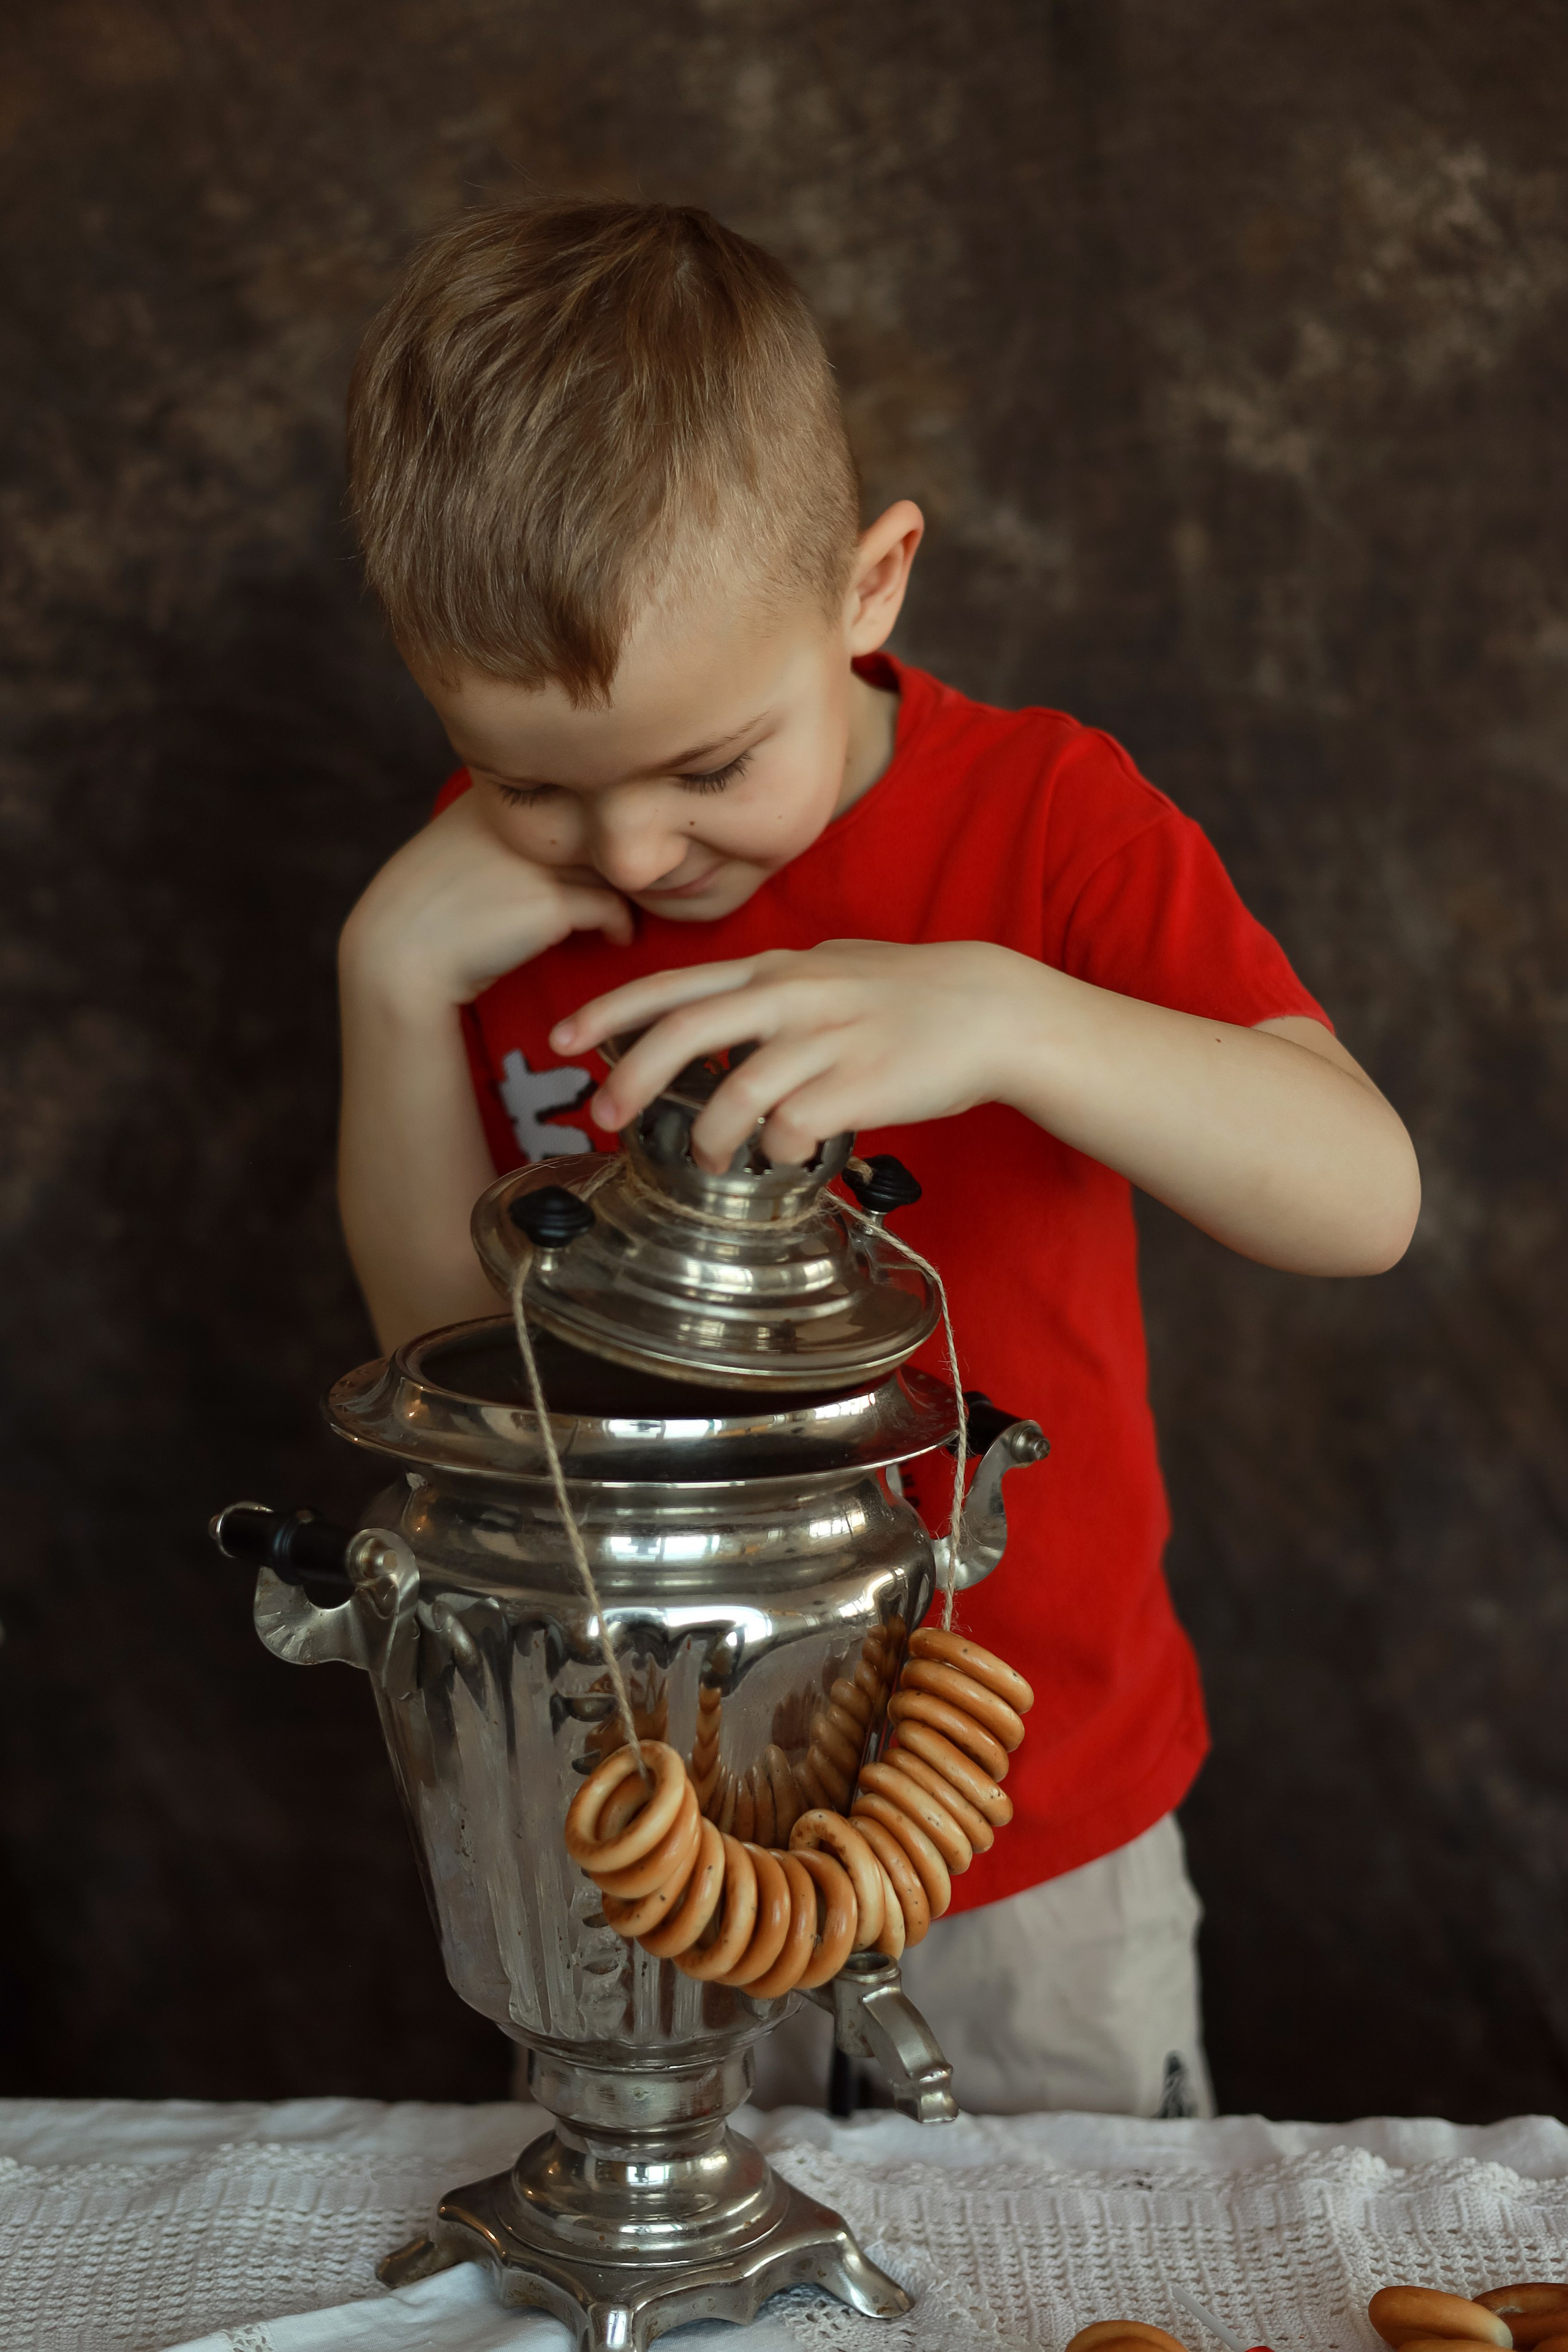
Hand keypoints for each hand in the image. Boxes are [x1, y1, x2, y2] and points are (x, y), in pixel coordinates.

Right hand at [340, 789, 633, 1013]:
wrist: (399, 955)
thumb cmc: (430, 909)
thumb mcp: (461, 847)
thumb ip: (506, 832)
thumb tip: (562, 837)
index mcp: (493, 795)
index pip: (570, 792)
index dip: (594, 823)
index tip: (603, 853)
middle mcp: (520, 817)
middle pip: (599, 825)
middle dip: (618, 853)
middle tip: (634, 882)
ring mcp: (537, 857)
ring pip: (613, 864)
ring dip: (627, 888)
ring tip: (629, 907)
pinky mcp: (552, 900)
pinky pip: (613, 906)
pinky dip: (621, 924)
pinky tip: (616, 937)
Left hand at [551, 939, 1022, 1170]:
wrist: (992, 1010)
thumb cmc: (909, 994)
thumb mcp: (830, 969)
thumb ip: (771, 987)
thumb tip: (720, 1008)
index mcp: (776, 970)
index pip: (674, 985)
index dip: (610, 1012)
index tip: (562, 1040)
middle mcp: (793, 996)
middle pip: (687, 1031)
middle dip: (631, 1077)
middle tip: (603, 1116)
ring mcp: (828, 1039)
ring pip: (738, 1091)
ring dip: (711, 1136)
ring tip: (711, 1159)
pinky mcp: (862, 1084)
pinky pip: (794, 1127)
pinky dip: (777, 1151)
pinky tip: (785, 1157)